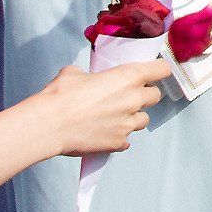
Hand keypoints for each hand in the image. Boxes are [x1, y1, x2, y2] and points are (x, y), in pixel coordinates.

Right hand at [34, 59, 168, 155]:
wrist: (49, 125)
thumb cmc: (61, 96)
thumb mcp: (75, 73)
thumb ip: (90, 75)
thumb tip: (87, 79)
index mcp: (129, 77)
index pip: (162, 69)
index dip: (158, 70)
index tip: (152, 72)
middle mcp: (134, 100)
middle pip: (155, 96)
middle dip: (144, 95)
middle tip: (127, 95)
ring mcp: (128, 124)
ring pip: (143, 119)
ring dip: (133, 116)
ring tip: (114, 115)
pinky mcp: (119, 142)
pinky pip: (127, 139)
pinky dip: (119, 136)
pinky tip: (104, 132)